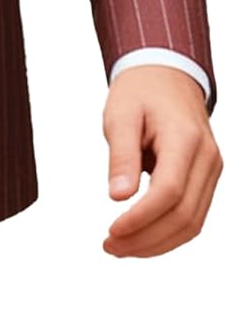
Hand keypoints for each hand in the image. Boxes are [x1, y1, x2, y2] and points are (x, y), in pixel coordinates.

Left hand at [102, 66, 221, 257]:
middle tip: (110, 246)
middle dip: (146, 239)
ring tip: (121, 247)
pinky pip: (193, 215)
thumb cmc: (140, 91)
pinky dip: (168, 233)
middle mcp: (206, 157)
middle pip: (184, 215)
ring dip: (157, 243)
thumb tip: (118, 197)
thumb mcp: (120, 115)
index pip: (169, 191)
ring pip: (193, 222)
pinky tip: (141, 237)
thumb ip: (121, 156)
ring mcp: (211, 169)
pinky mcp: (206, 178)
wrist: (166, 76)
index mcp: (185, 138)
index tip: (112, 231)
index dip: (141, 218)